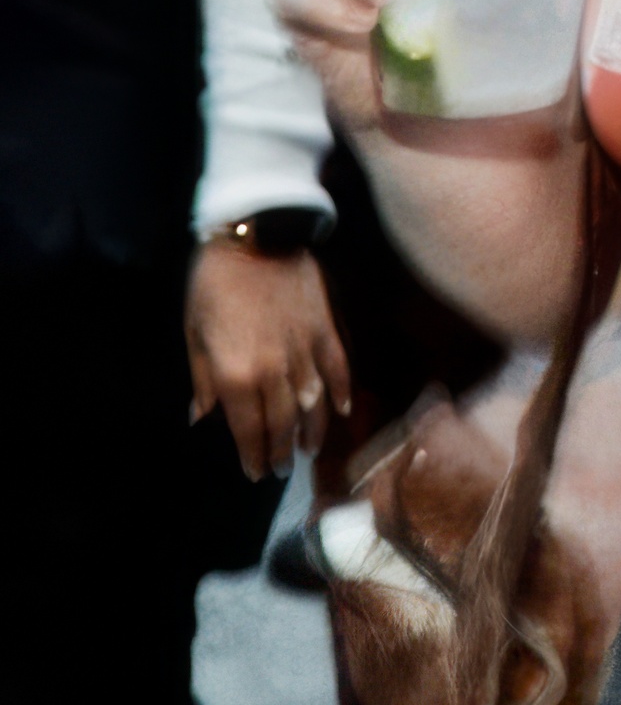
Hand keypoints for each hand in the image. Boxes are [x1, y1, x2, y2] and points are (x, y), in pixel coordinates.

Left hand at [185, 240, 350, 478]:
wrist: (252, 233)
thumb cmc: (212, 282)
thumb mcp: (194, 331)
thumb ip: (202, 379)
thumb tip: (203, 417)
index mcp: (236, 375)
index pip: (247, 429)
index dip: (252, 455)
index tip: (254, 472)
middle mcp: (274, 372)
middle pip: (282, 424)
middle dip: (280, 451)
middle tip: (280, 469)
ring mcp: (304, 353)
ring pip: (313, 406)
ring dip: (311, 433)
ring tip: (307, 450)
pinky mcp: (325, 331)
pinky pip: (339, 371)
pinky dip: (342, 393)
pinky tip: (342, 411)